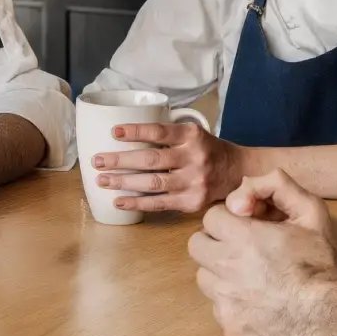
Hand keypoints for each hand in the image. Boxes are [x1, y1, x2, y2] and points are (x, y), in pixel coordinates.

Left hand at [93, 118, 244, 213]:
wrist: (239, 173)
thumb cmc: (207, 151)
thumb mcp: (194, 134)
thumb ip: (169, 135)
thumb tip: (124, 136)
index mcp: (192, 135)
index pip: (159, 132)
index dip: (136, 131)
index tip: (113, 132)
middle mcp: (194, 158)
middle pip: (151, 160)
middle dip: (120, 161)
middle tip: (97, 161)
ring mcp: (194, 182)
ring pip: (153, 183)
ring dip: (123, 182)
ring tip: (102, 180)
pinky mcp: (192, 202)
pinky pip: (159, 204)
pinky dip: (137, 203)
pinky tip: (119, 201)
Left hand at [187, 170, 336, 335]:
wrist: (332, 316)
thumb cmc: (322, 262)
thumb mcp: (311, 211)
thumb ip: (276, 185)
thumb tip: (240, 194)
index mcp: (242, 237)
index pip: (211, 218)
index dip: (229, 219)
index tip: (246, 227)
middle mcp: (227, 268)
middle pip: (198, 246)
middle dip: (216, 242)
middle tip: (242, 249)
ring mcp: (225, 300)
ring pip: (205, 277)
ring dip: (220, 273)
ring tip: (250, 276)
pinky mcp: (230, 326)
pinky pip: (218, 307)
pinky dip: (232, 302)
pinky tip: (258, 301)